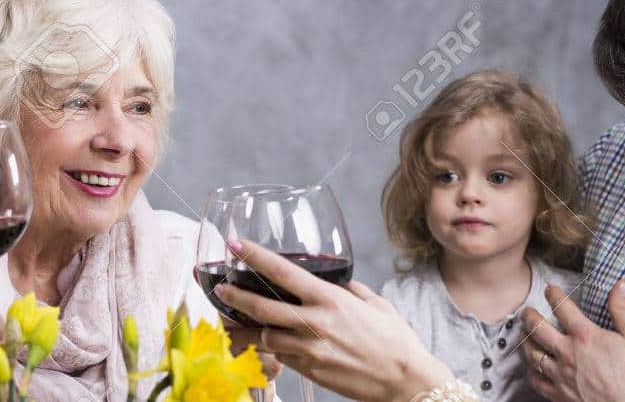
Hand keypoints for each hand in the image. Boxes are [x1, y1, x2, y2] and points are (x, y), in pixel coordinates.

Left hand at [216, 241, 453, 401]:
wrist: (405, 380)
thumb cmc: (395, 340)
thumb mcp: (375, 304)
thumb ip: (351, 290)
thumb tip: (338, 283)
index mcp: (331, 299)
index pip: (284, 272)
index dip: (256, 257)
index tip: (235, 246)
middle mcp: (315, 322)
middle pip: (262, 306)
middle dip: (234, 297)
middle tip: (219, 289)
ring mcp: (310, 349)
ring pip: (264, 336)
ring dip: (246, 328)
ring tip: (231, 322)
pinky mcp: (309, 371)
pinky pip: (280, 357)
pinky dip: (269, 349)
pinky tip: (262, 344)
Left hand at [520, 280, 624, 401]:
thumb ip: (622, 310)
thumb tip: (621, 284)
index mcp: (585, 336)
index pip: (562, 308)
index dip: (553, 295)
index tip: (549, 289)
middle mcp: (567, 353)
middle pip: (537, 328)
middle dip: (529, 316)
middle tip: (526, 311)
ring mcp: (560, 374)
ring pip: (532, 353)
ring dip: (526, 341)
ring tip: (524, 335)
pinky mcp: (558, 393)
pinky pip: (536, 379)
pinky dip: (531, 370)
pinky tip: (531, 367)